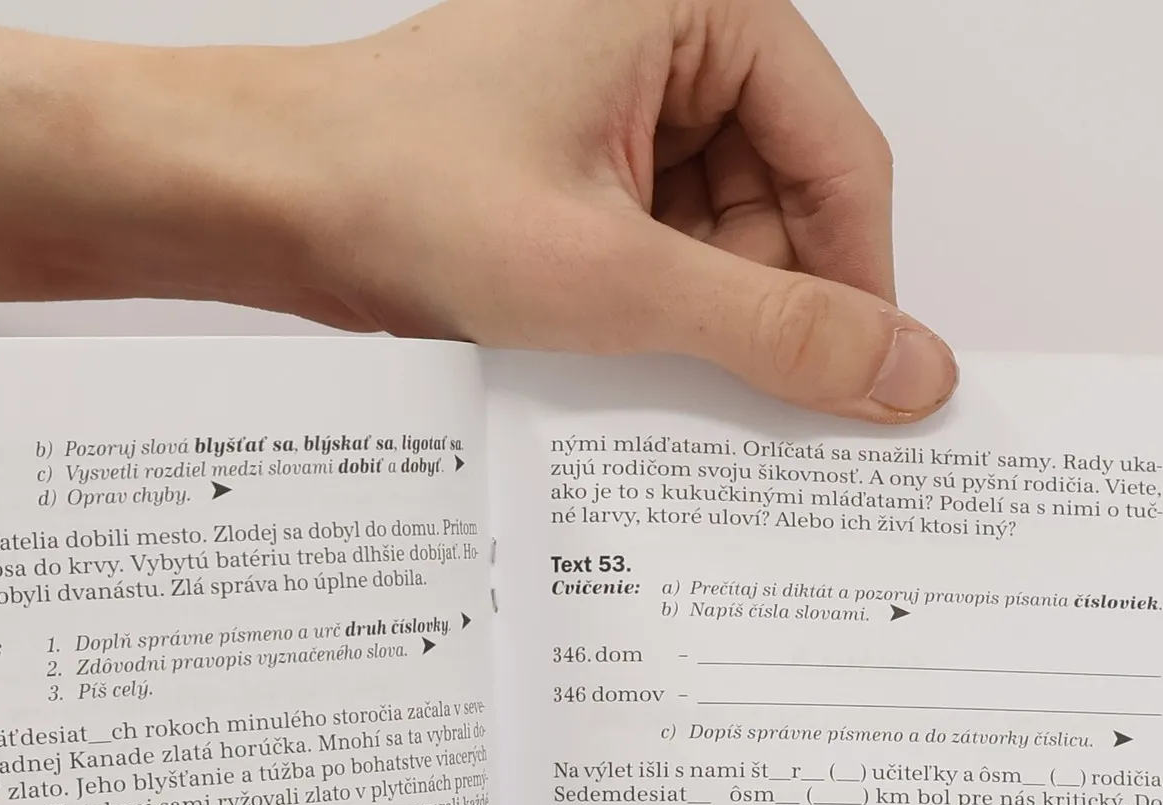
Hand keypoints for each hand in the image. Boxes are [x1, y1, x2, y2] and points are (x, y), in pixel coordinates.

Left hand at [0, 0, 953, 421]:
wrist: (256, 199)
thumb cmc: (400, 186)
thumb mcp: (616, 276)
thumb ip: (776, 330)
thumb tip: (906, 371)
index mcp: (701, 8)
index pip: (844, 157)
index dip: (859, 282)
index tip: (866, 388)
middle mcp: (669, 42)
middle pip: (789, 202)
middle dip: (768, 308)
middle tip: (744, 406)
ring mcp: (619, 107)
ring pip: (725, 238)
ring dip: (703, 321)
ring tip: (638, 368)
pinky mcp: (578, 169)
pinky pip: (663, 250)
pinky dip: (654, 315)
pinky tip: (613, 359)